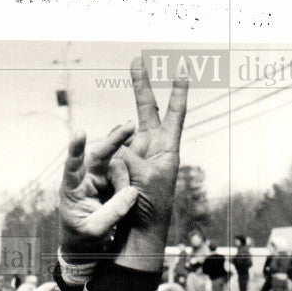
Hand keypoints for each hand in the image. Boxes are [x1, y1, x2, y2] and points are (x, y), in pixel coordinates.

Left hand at [59, 123, 138, 257]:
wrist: (84, 241)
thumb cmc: (83, 237)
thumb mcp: (96, 230)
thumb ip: (112, 212)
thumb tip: (132, 192)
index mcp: (72, 188)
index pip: (72, 166)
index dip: (76, 149)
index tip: (80, 133)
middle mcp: (84, 177)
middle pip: (98, 154)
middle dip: (114, 140)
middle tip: (130, 126)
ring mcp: (97, 177)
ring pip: (115, 163)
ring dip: (126, 168)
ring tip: (131, 191)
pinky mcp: (109, 181)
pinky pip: (123, 170)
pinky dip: (131, 166)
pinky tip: (138, 159)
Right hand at [113, 57, 188, 271]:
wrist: (139, 232)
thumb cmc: (150, 208)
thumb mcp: (144, 179)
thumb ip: (130, 156)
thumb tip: (115, 146)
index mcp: (168, 150)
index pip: (175, 115)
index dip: (178, 92)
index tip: (184, 68)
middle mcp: (152, 148)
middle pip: (146, 110)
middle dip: (141, 85)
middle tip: (138, 58)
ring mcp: (135, 156)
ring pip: (121, 136)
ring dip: (117, 151)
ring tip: (129, 180)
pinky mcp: (118, 166)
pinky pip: (108, 155)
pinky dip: (107, 165)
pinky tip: (117, 183)